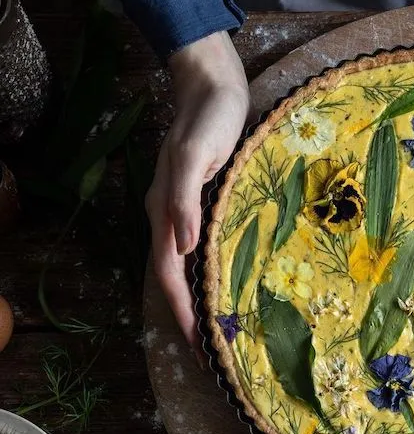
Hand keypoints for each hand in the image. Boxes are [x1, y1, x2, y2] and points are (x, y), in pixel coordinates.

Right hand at [146, 31, 250, 356]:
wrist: (213, 87)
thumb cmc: (207, 119)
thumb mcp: (194, 156)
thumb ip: (184, 198)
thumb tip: (183, 249)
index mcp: (164, 210)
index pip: (168, 273)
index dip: (179, 309)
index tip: (196, 343)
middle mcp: (172, 215)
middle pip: (175, 275)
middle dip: (188, 311)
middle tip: (212, 346)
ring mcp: (188, 208)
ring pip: (188, 263)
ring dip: (199, 294)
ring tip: (220, 323)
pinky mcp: (206, 199)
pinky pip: (204, 245)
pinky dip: (211, 269)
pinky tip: (228, 278)